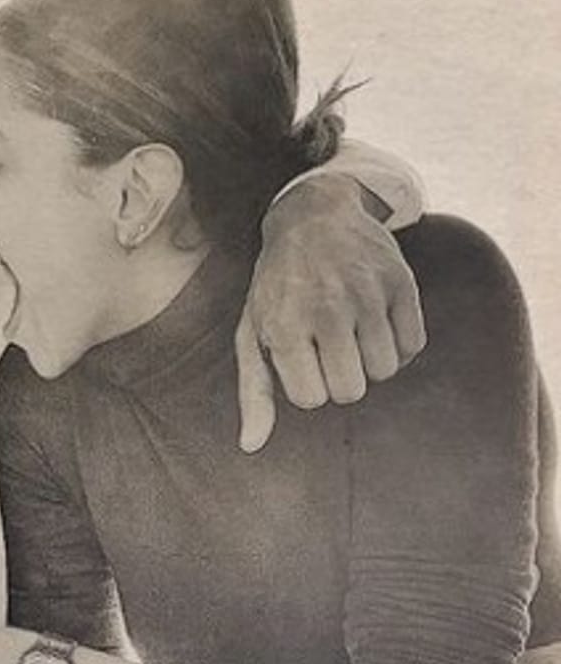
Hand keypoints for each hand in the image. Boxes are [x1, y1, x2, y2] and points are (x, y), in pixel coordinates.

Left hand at [236, 173, 426, 452]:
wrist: (314, 216)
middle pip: (351, 391)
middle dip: (340, 378)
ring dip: (369, 362)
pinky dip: (398, 345)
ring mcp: (368, 293)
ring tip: (351, 332)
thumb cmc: (277, 289)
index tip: (301, 358)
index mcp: (285, 326)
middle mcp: (327, 308)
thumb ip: (254, 393)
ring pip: (384, 371)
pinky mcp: (401, 281)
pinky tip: (376, 322)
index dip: (308, 386)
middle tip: (327, 347)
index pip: (312, 399)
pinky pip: (412, 346)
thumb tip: (251, 447)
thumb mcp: (252, 334)